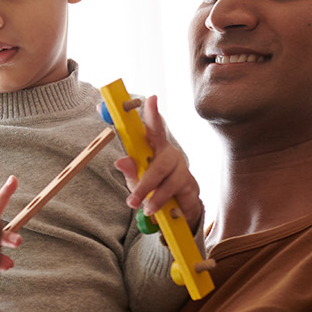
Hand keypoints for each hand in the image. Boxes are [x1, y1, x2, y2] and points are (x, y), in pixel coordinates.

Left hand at [114, 95, 203, 227]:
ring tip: (146, 210)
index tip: (151, 98)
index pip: (154, 128)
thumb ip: (130, 170)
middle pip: (160, 163)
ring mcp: (183, 171)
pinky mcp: (191, 187)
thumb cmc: (153, 187)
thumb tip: (119, 160)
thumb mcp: (136, 180)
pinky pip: (180, 196)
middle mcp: (171, 155)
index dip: (153, 113)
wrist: (176, 210)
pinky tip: (163, 212)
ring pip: (169, 182)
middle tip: (132, 201)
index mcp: (155, 149)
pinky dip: (168, 206)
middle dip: (145, 183)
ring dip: (156, 198)